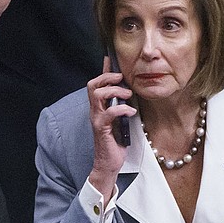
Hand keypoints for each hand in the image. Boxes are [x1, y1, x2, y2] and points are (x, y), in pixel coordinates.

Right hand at [87, 57, 135, 201]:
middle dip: (107, 77)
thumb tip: (129, 90)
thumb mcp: (121, 119)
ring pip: (97, 95)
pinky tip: (131, 112)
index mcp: (99, 107)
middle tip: (122, 79)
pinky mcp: (101, 129)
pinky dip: (122, 109)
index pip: (97, 83)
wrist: (109, 163)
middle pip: (92, 85)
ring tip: (128, 95)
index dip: (104, 70)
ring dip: (115, 91)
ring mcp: (97, 119)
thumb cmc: (116, 142)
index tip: (111, 58)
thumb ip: (122, 105)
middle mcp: (95, 111)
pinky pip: (109, 113)